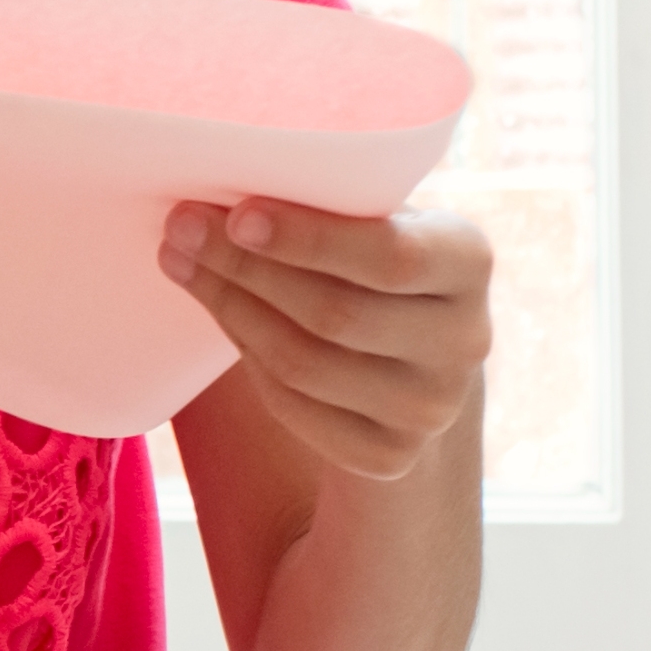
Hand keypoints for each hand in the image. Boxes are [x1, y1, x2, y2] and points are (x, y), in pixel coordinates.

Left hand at [167, 199, 488, 485]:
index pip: (390, 257)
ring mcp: (431, 407)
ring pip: (304, 364)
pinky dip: (248, 359)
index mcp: (469, 262)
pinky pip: (293, 408)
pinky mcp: (390, 455)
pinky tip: (224, 317)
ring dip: (231, 310)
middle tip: (182, 230)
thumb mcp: (376, 220)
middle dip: (246, 269)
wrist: (413, 356)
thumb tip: (215, 196)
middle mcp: (466, 341)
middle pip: (334, 313)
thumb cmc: (372, 262)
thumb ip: (327, 204)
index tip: (238, 214)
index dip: (309, 239)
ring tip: (182, 263)